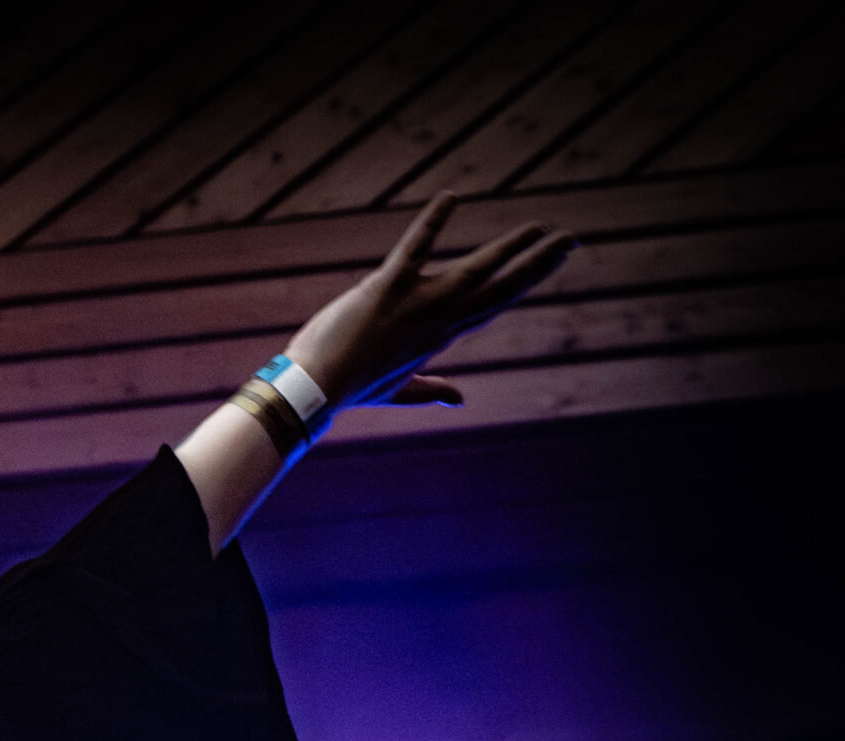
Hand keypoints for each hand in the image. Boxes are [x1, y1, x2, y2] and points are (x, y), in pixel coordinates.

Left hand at [284, 192, 577, 412]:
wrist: (314, 389)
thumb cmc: (350, 389)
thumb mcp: (398, 392)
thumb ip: (431, 390)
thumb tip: (459, 399)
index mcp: (442, 337)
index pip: (492, 305)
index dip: (523, 283)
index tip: (549, 264)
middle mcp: (439, 320)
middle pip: (499, 289)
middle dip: (537, 264)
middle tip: (569, 240)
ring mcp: (417, 303)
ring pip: (475, 270)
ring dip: (509, 248)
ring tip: (538, 228)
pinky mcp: (387, 287)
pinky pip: (415, 247)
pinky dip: (432, 222)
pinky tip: (450, 198)